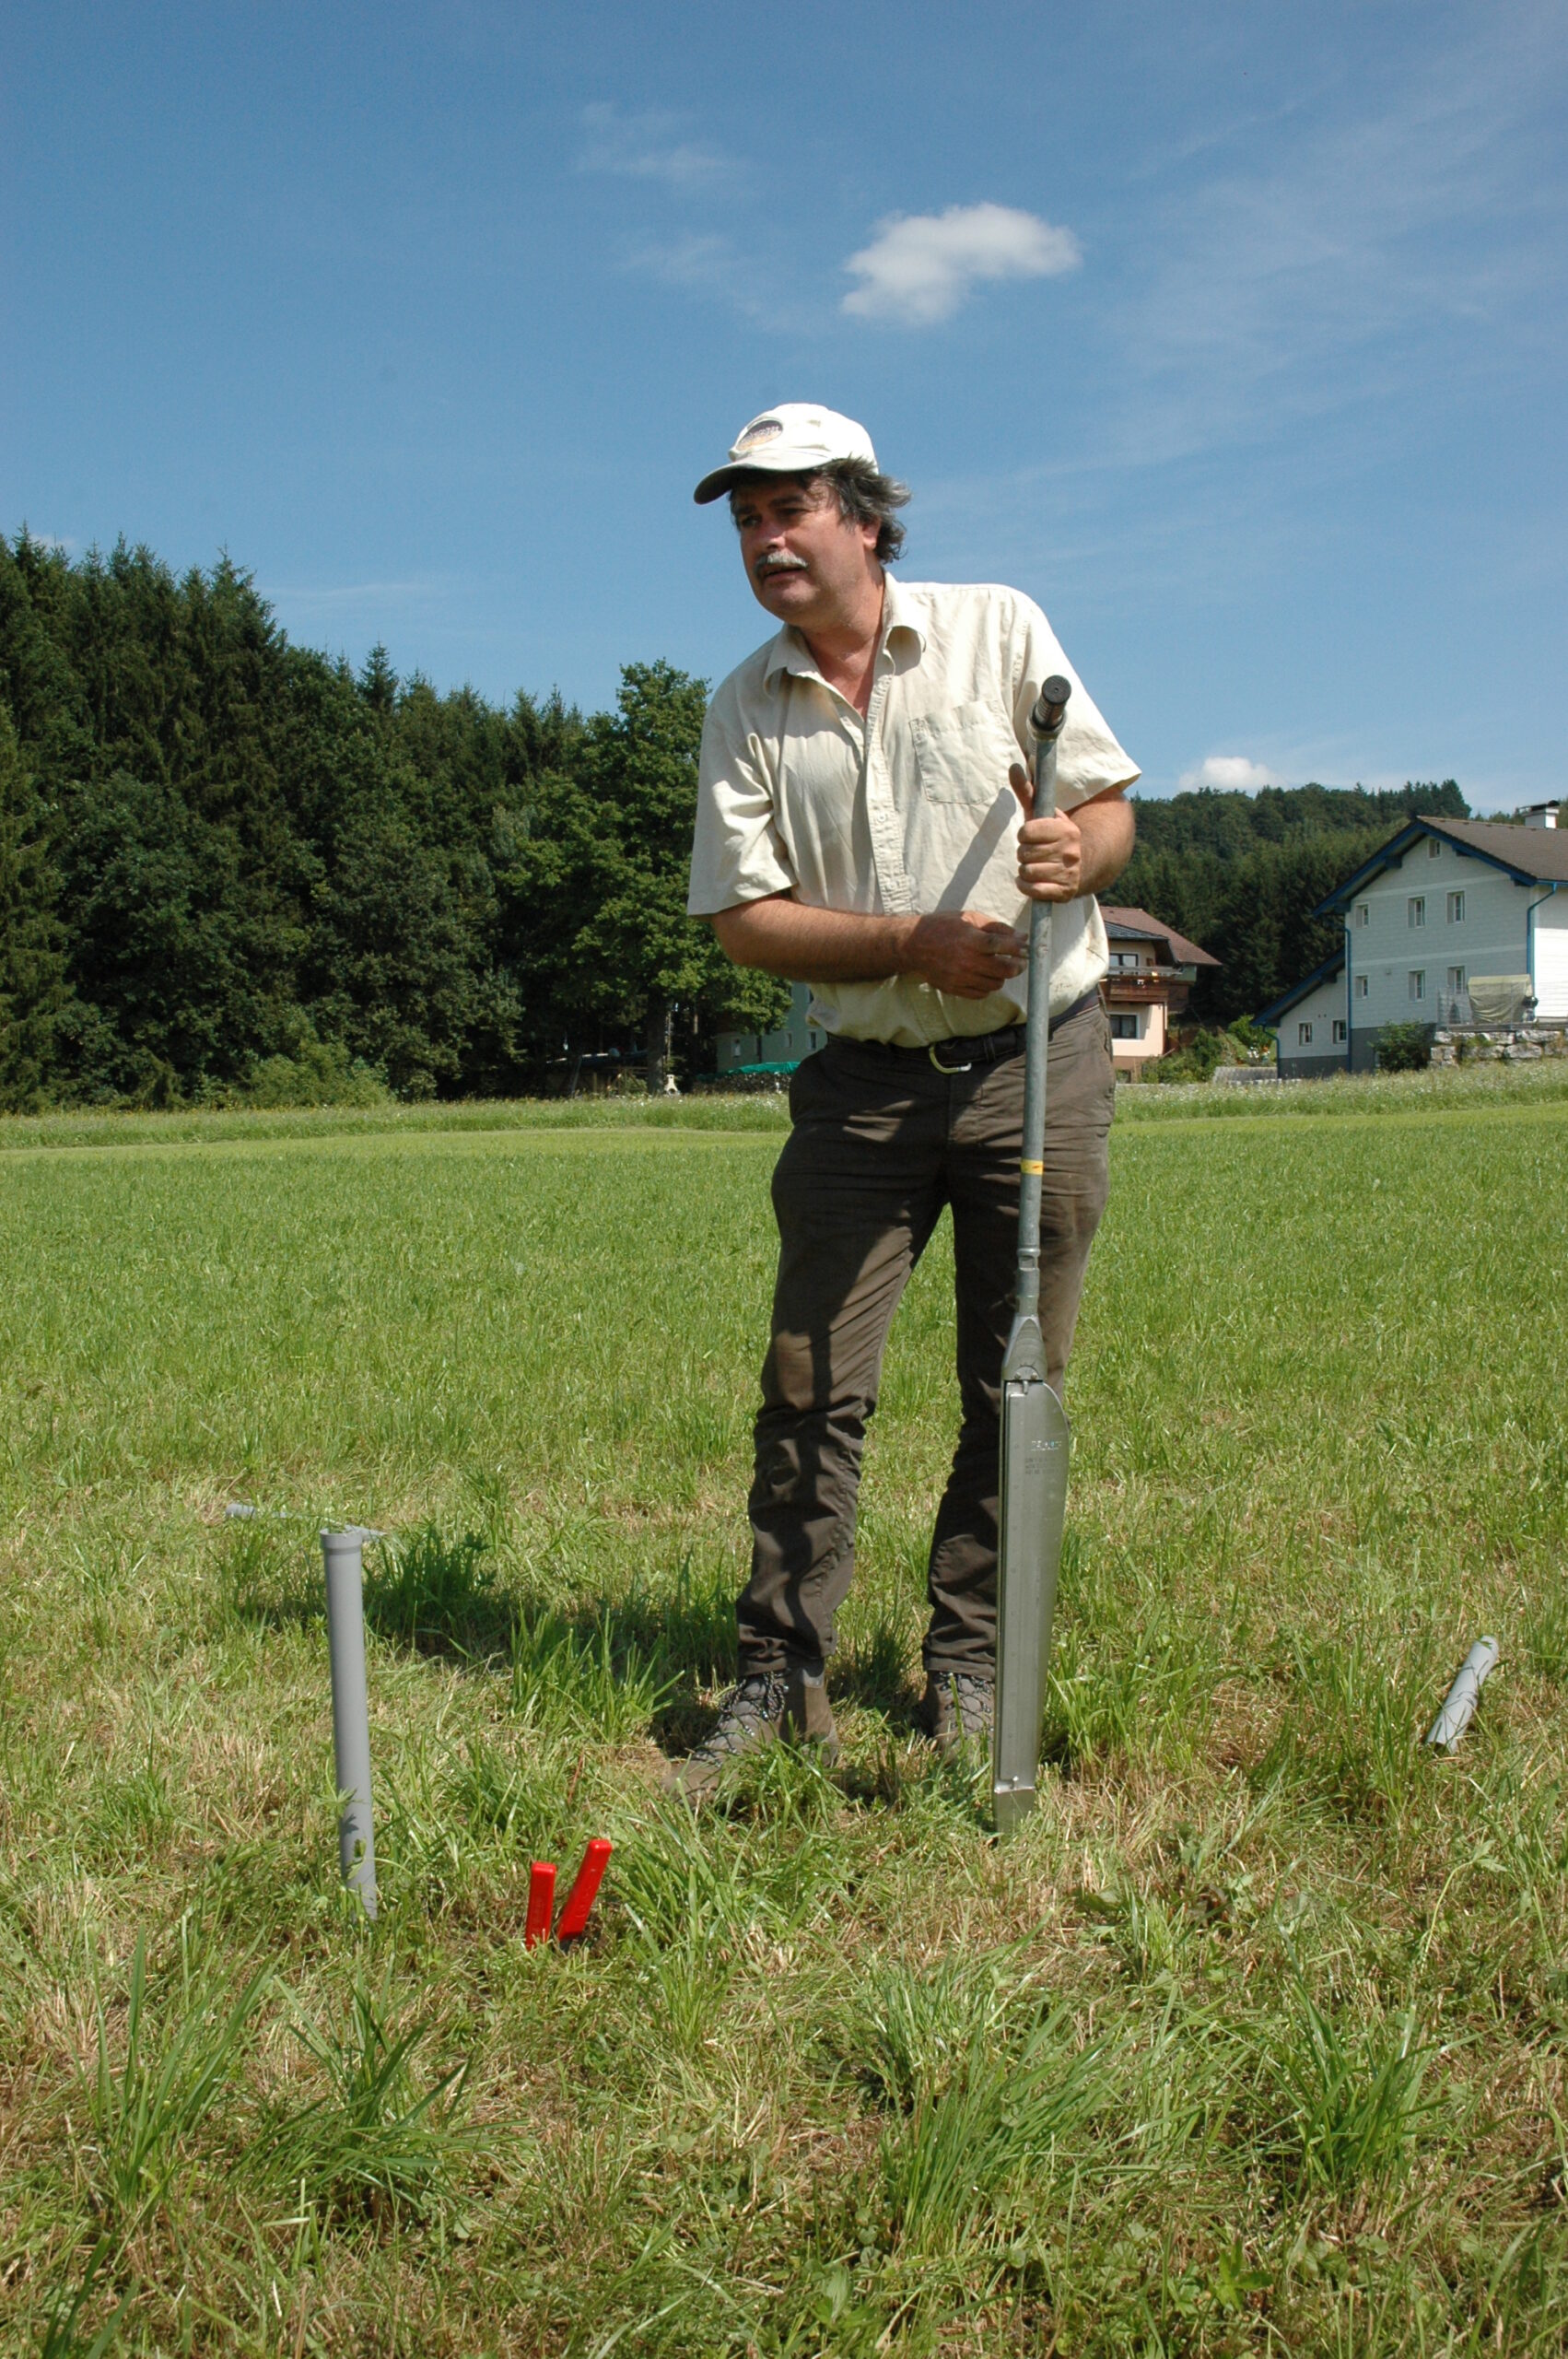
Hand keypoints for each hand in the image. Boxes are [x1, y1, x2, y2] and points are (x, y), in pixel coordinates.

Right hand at [903, 909, 1027, 998]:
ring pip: (995, 984)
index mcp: (970, 940)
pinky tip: (985, 976)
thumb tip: (1022, 936)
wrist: (913, 945)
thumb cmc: (943, 927)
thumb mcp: (969, 918)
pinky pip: (981, 994)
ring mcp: (960, 977)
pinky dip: (988, 987)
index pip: (1003, 946)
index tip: (1026, 948)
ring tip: (1000, 967)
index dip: (1018, 948)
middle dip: (1017, 966)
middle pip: (1003, 970)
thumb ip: (996, 927)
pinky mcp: (955, 988)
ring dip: (1002, 976)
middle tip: (1019, 961)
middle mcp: (966, 961)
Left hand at [1010, 763, 1083, 901]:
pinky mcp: (1064, 892)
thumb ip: (1027, 791)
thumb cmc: (1052, 837)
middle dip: (1024, 853)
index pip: (1026, 832)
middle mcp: (1070, 851)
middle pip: (1023, 853)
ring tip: (1035, 866)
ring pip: (1026, 871)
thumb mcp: (1042, 814)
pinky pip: (1032, 890)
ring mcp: (1069, 873)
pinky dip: (1026, 886)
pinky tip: (1032, 880)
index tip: (1031, 836)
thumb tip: (1013, 767)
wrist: (1081, 866)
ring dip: (1024, 870)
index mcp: (1066, 829)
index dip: (1023, 835)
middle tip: (1035, 853)